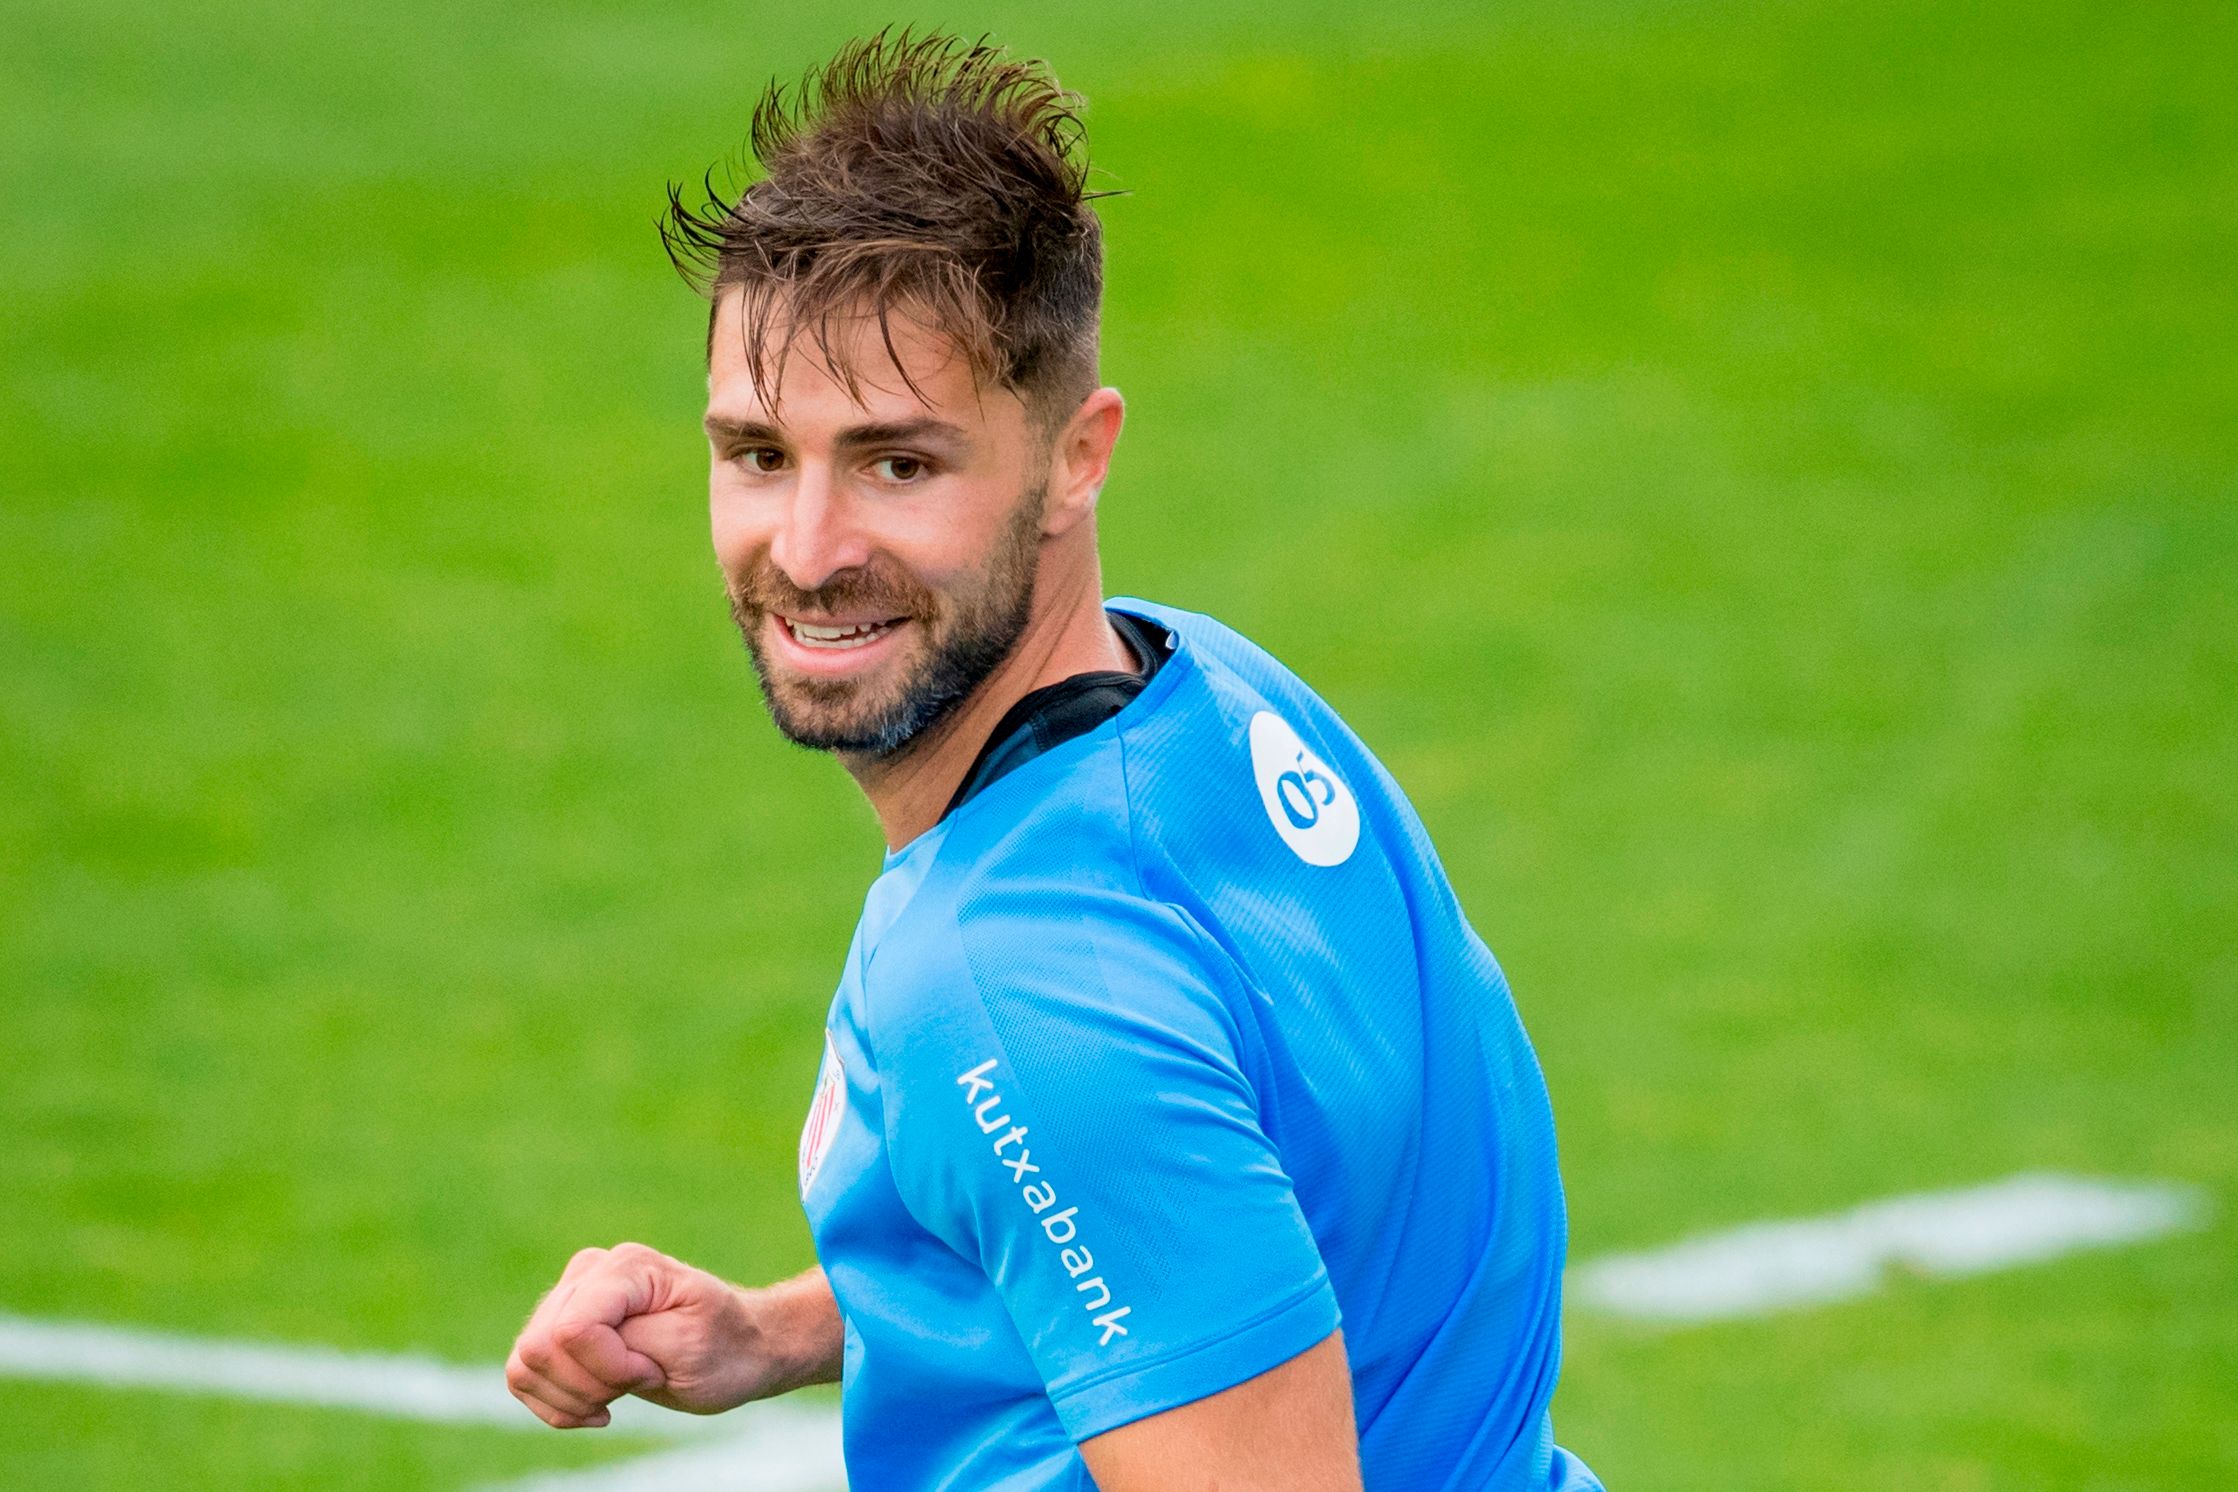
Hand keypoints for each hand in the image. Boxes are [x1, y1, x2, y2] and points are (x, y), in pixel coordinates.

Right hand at [506, 1243, 801, 1428]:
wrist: (736, 1348)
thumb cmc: (725, 1347)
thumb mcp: (689, 1345)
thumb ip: (627, 1341)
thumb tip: (567, 1336)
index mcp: (627, 1267)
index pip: (575, 1330)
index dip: (608, 1368)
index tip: (652, 1370)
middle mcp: (589, 1271)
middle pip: (542, 1348)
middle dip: (588, 1386)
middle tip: (641, 1380)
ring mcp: (569, 1296)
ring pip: (526, 1364)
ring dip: (570, 1399)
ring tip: (618, 1395)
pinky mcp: (557, 1326)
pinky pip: (522, 1375)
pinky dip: (554, 1404)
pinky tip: (595, 1407)